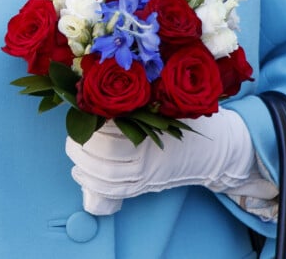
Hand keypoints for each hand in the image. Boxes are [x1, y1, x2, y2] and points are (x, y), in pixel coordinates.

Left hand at [66, 108, 254, 214]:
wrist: (215, 149)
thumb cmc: (189, 118)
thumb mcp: (166, 101)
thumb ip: (137, 99)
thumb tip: (100, 92)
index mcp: (152, 135)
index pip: (110, 138)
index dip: (90, 130)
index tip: (80, 117)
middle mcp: (148, 160)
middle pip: (104, 160)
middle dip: (82, 150)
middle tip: (70, 138)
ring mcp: (147, 177)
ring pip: (107, 179)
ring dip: (84, 169)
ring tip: (73, 157)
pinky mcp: (146, 187)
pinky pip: (116, 193)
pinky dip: (94, 185)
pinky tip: (82, 175)